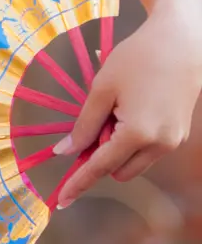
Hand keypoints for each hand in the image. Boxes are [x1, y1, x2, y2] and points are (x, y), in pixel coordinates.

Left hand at [54, 11, 201, 205]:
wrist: (183, 42)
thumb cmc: (137, 60)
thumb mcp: (102, 90)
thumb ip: (83, 126)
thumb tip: (66, 152)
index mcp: (138, 134)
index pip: (100, 167)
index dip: (78, 183)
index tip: (61, 201)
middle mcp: (160, 144)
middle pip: (118, 169)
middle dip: (100, 156)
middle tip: (95, 121)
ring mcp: (173, 141)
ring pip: (134, 162)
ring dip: (117, 147)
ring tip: (116, 108)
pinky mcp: (179, 133)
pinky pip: (147, 149)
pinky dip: (132, 139)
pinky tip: (130, 108)